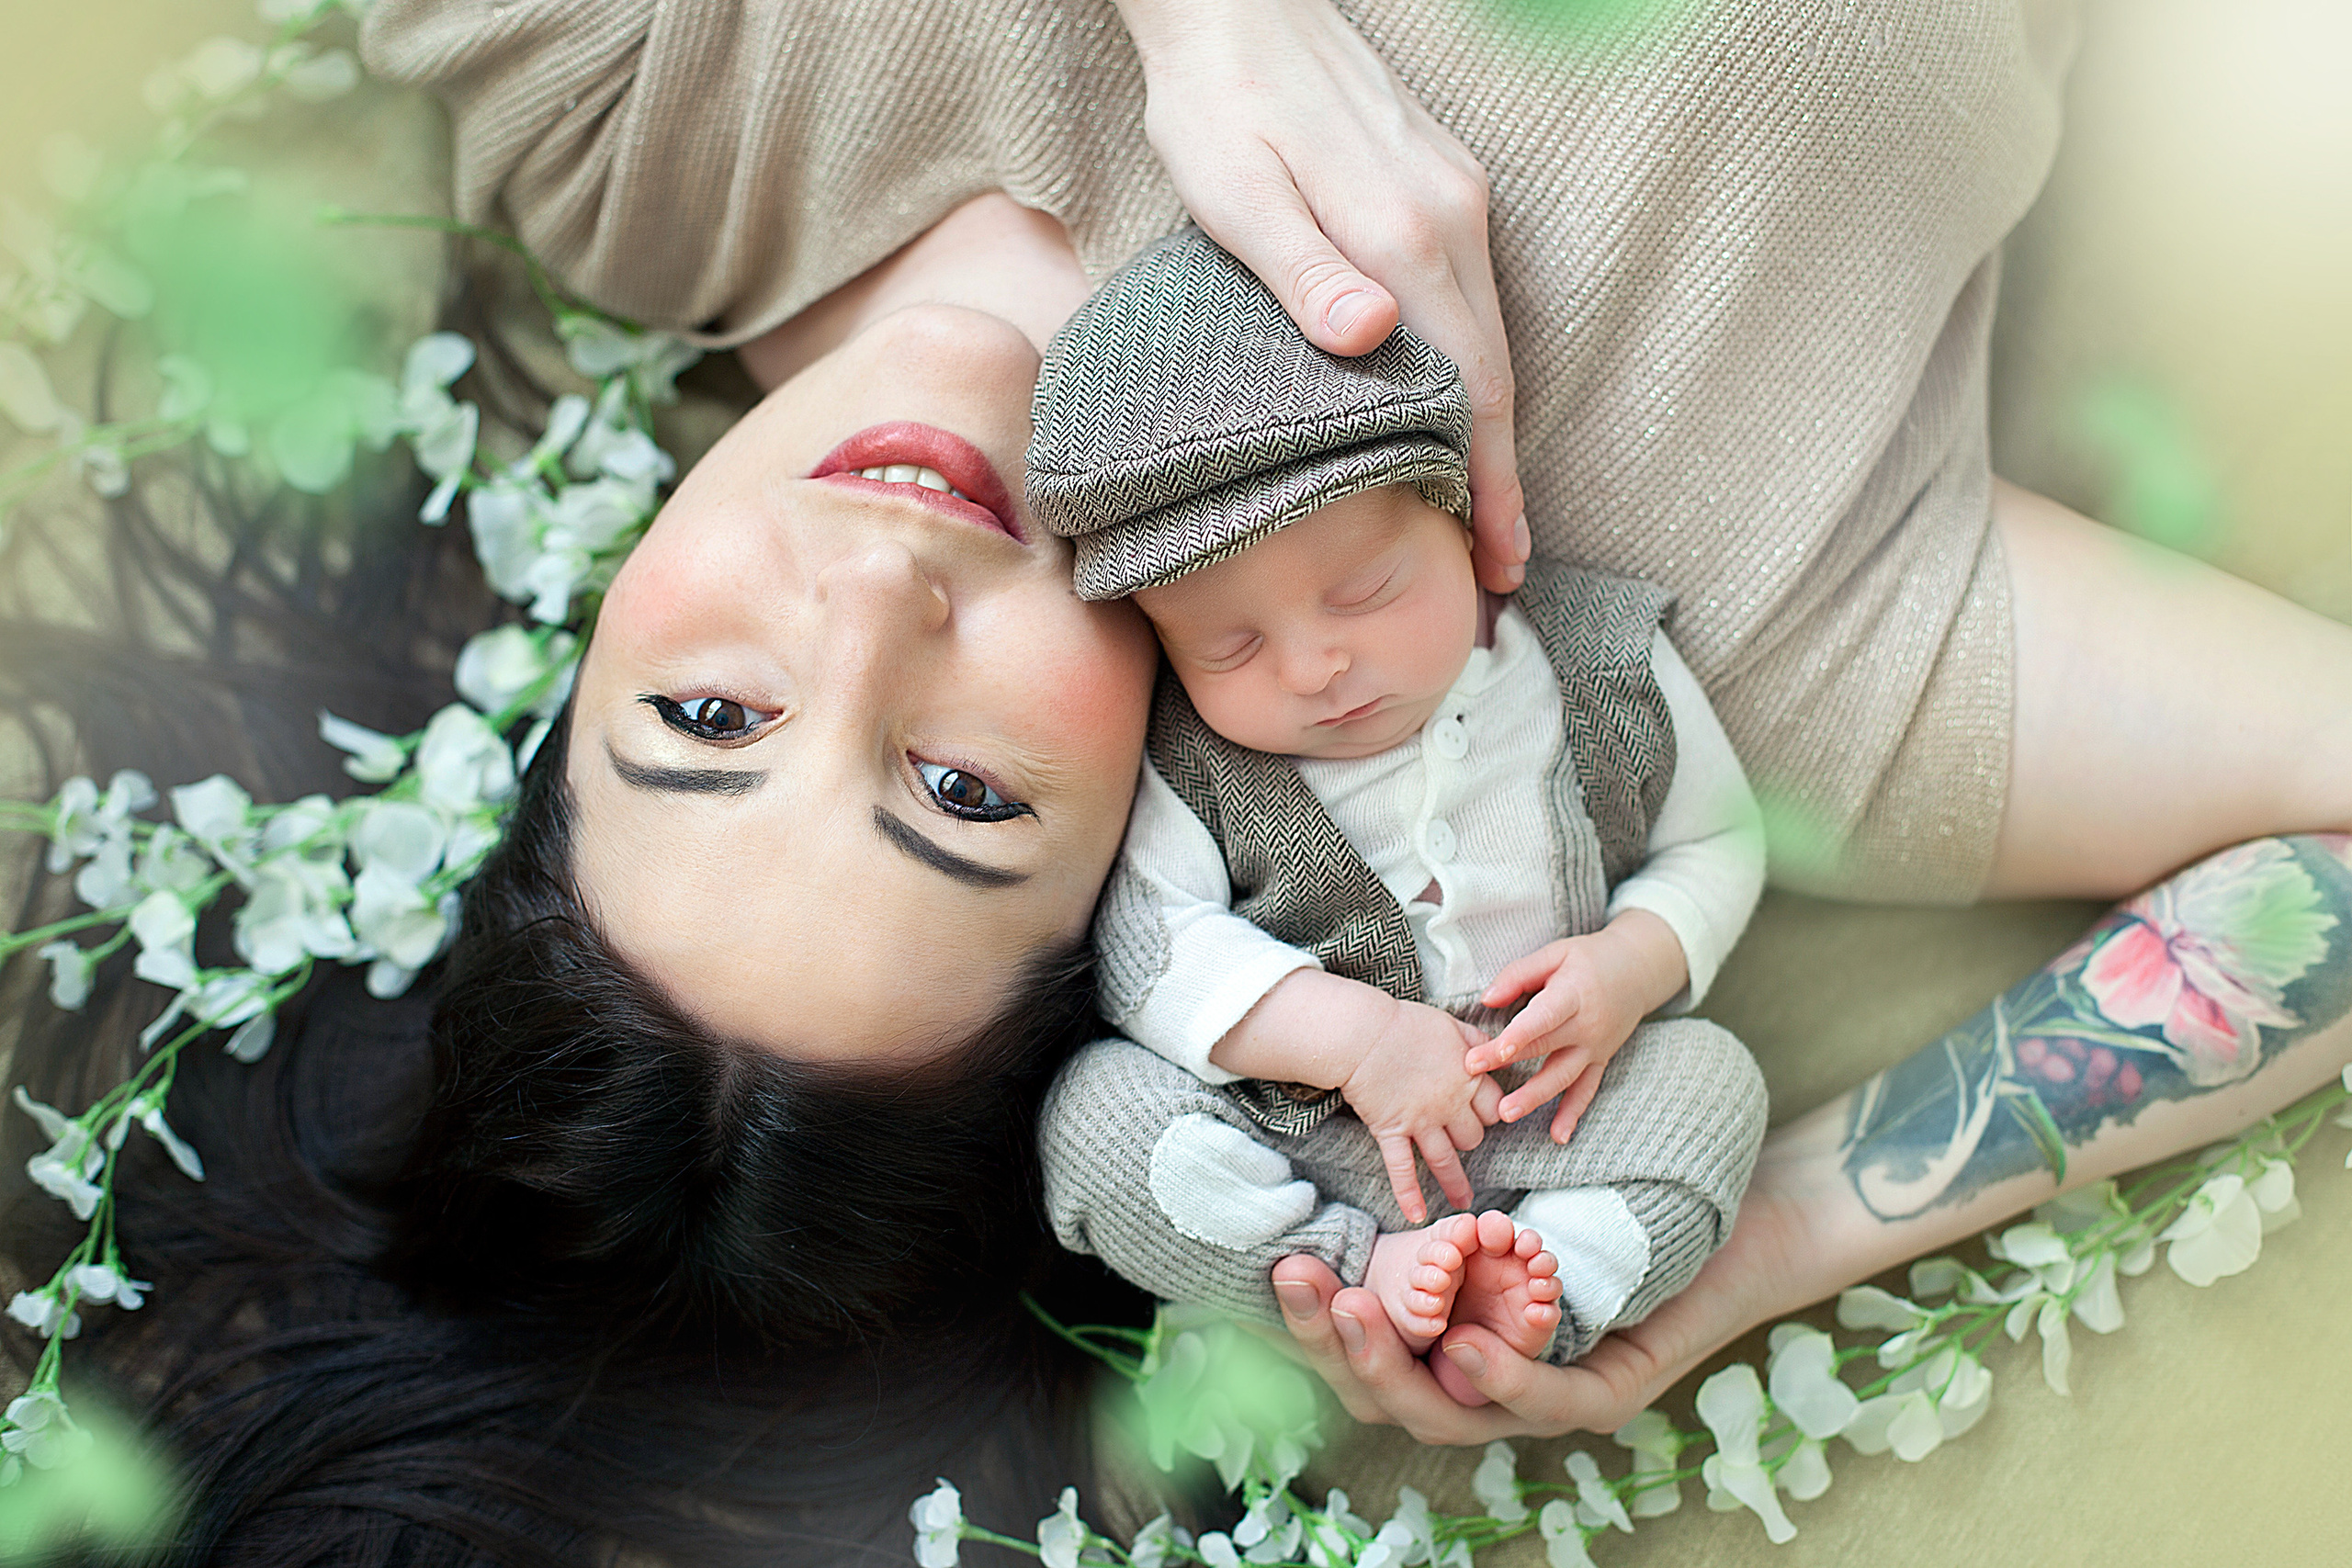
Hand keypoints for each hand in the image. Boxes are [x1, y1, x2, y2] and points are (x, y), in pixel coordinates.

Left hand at [1111, 0, 1528, 589]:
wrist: (1236, 3)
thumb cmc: (1216, 105)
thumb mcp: (1239, 194)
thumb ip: (1303, 271)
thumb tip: (1373, 340)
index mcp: (1404, 235)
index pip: (1469, 390)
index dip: (1488, 486)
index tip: (1496, 562)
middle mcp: (1450, 217)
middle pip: (1493, 376)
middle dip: (1500, 479)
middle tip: (1496, 567)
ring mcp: (1456, 198)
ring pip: (1488, 339)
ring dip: (1489, 430)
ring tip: (1480, 510)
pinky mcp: (1443, 184)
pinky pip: (1473, 299)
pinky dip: (1472, 370)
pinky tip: (1453, 410)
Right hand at [1271, 1144, 1834, 1441]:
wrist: (1745, 1222)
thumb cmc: (1624, 1210)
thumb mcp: (1515, 1211)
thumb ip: (1446, 1221)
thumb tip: (1349, 1183)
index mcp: (1462, 1350)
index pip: (1371, 1356)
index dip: (1317, 1325)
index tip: (1282, 1271)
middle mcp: (1496, 1393)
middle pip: (1392, 1395)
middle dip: (1334, 1347)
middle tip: (1302, 1287)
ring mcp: (1550, 1404)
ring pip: (1449, 1412)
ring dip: (1395, 1365)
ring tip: (1356, 1313)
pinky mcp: (1607, 1399)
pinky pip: (1541, 1402)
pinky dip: (1498, 1377)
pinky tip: (1464, 1345)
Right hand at [1339, 996, 1502, 1223]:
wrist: (1363, 1031)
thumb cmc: (1405, 1023)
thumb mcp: (1451, 1024)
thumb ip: (1476, 1042)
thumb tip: (1495, 1051)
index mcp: (1468, 1077)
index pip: (1496, 1109)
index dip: (1493, 1113)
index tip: (1485, 1115)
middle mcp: (1449, 1104)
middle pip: (1473, 1137)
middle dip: (1470, 1139)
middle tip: (1459, 1137)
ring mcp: (1420, 1121)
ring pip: (1446, 1160)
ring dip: (1456, 1184)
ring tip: (1465, 1203)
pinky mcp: (1391, 1130)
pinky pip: (1403, 1168)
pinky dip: (1408, 1194)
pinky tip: (1416, 1215)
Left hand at [1468, 912, 1688, 1138]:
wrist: (1638, 970)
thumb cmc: (1589, 958)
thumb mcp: (1556, 953)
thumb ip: (1519, 974)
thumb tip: (1486, 999)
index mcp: (1573, 994)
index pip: (1542, 1018)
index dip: (1518, 1035)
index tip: (1493, 1050)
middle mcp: (1587, 1025)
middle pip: (1544, 1047)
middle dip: (1508, 1063)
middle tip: (1472, 1076)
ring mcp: (1595, 1047)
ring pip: (1564, 1076)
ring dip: (1535, 1097)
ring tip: (1506, 1114)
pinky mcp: (1600, 1060)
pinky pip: (1587, 1090)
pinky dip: (1573, 1114)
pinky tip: (1559, 1136)